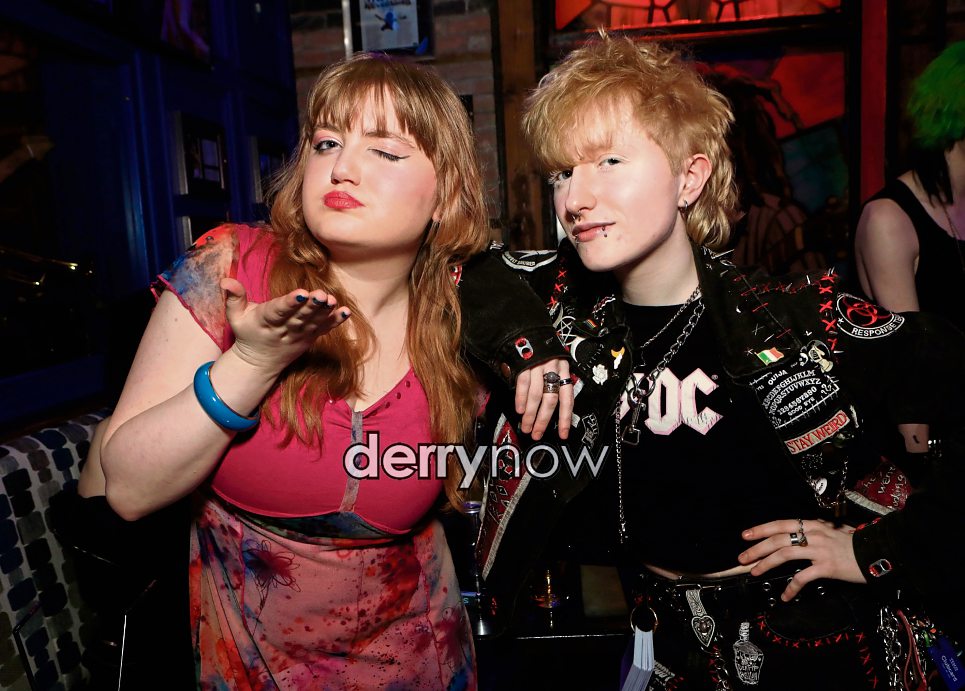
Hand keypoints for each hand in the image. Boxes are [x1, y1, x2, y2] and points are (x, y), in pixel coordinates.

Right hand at [222, 277, 350, 373]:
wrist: (259, 362)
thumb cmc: (248, 333)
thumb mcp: (235, 317)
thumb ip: (233, 298)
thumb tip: (226, 280)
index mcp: (265, 321)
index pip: (278, 311)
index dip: (290, 303)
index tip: (302, 293)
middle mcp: (284, 329)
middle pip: (299, 317)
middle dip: (311, 306)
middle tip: (322, 294)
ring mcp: (300, 335)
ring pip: (313, 323)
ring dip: (324, 313)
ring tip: (333, 301)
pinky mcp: (310, 338)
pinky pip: (324, 330)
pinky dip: (335, 322)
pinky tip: (346, 312)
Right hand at [514, 358, 573, 439]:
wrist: (527, 330)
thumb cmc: (541, 353)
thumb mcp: (554, 365)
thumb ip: (553, 383)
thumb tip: (548, 410)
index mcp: (564, 370)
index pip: (568, 398)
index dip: (566, 418)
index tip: (563, 435)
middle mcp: (553, 368)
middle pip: (550, 399)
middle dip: (543, 420)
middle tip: (536, 434)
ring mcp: (538, 365)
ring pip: (536, 395)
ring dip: (530, 414)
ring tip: (526, 427)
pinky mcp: (523, 362)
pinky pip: (523, 384)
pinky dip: (521, 399)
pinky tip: (519, 410)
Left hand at [738, 518, 865, 600]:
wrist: (876, 553)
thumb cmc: (852, 545)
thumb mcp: (830, 532)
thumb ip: (812, 533)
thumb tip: (794, 535)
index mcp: (812, 525)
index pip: (780, 524)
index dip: (761, 529)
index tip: (745, 535)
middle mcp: (813, 534)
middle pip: (777, 539)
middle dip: (757, 548)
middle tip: (742, 558)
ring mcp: (819, 550)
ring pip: (784, 554)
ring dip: (766, 564)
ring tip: (754, 572)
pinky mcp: (826, 567)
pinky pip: (802, 577)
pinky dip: (791, 588)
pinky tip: (785, 596)